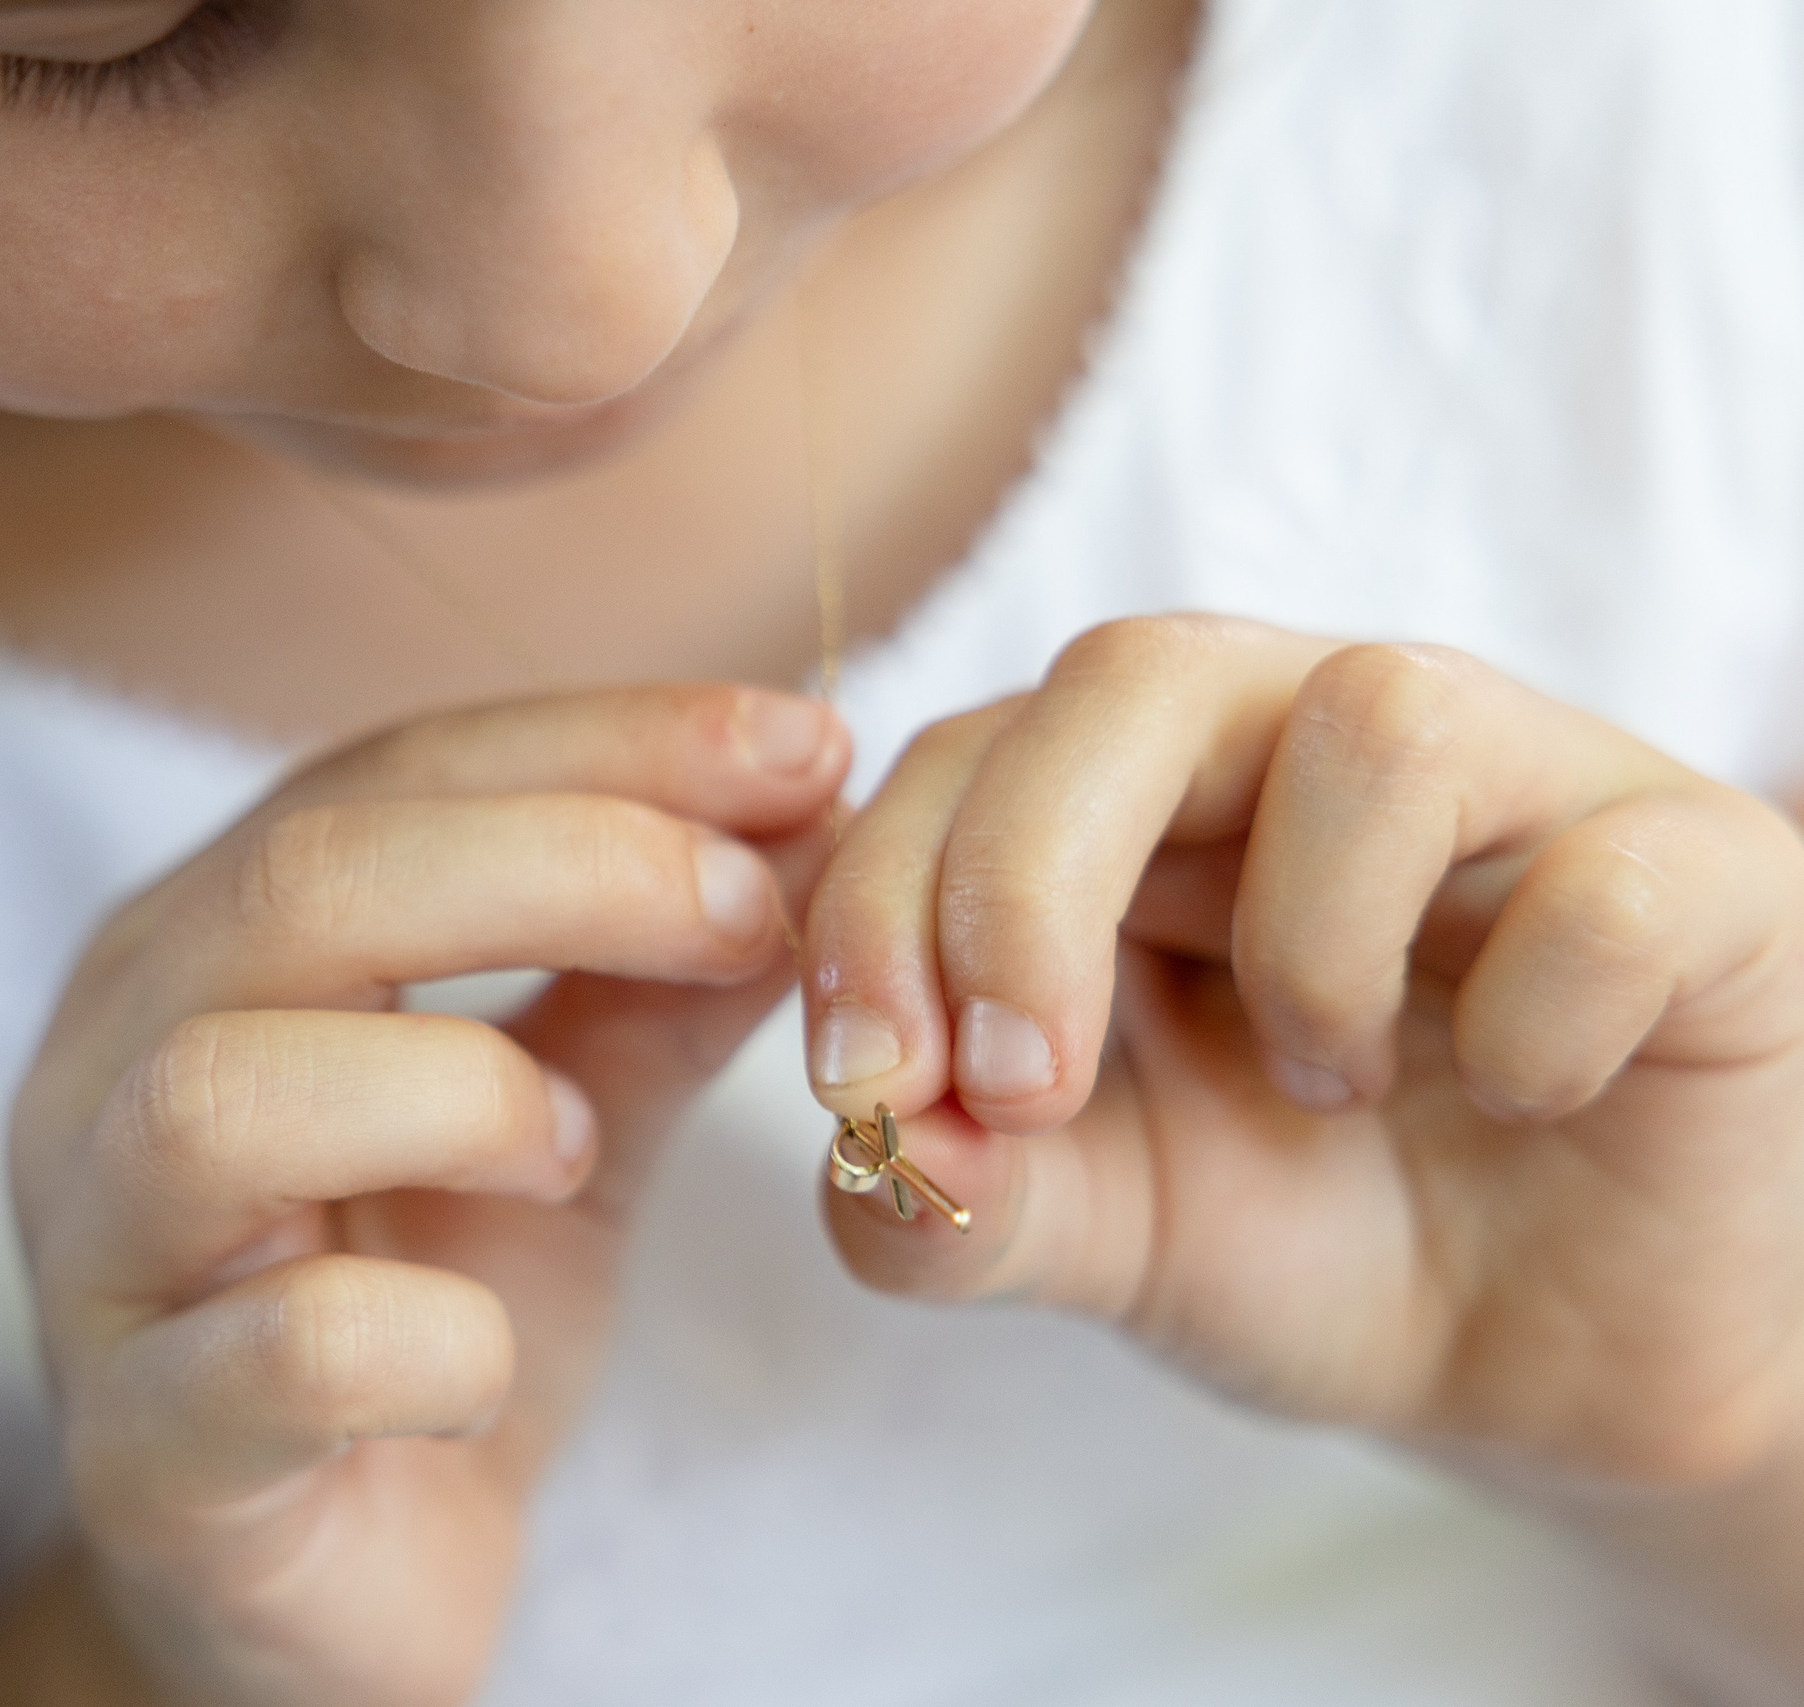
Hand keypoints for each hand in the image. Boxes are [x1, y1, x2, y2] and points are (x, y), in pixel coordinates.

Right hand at [9, 686, 848, 1706]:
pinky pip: (268, 1353)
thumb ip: (650, 982)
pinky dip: (419, 1338)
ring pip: (227, 1090)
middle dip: (562, 865)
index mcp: (204, 950)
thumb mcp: (558, 1127)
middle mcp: (110, 1067)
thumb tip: (811, 816)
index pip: (386, 775)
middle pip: (303, 885)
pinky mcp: (145, 1453)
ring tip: (578, 1149)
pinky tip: (490, 1359)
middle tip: (751, 911)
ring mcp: (102, 1260)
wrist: (316, 1602)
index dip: (597, 743)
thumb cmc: (417, 1321)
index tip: (804, 743)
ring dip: (458, 1089)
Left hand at [802, 616, 1803, 1489]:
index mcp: (1137, 801)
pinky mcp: (1700, 868)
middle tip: (1024, 1088)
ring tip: (1329, 1085)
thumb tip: (867, 1150)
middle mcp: (1306, 742)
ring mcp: (1518, 780)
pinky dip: (1538, 1020)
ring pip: (1378, 716)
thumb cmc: (1314, 1238)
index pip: (962, 750)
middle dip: (1027, 884)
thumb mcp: (1101, 1235)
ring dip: (1307, 948)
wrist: (1562, 1362)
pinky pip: (1609, 879)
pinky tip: (1525, 1098)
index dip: (878, 898)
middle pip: (1133, 672)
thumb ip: (962, 1200)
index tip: (866, 1085)